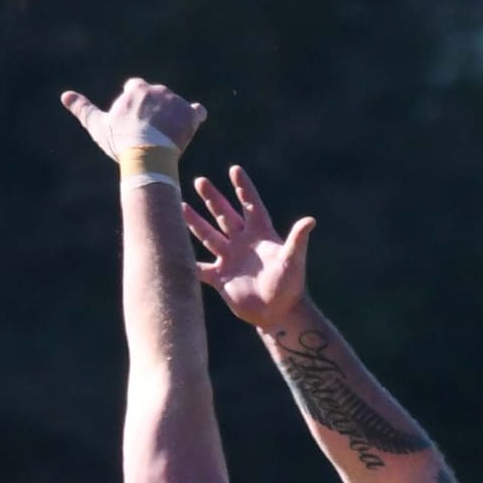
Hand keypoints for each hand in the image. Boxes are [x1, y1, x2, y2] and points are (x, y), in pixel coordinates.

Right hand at [61, 76, 205, 162]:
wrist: (146, 155)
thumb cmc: (121, 141)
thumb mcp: (98, 125)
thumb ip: (83, 108)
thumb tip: (64, 95)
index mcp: (136, 88)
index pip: (136, 89)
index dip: (134, 105)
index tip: (133, 121)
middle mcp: (157, 89)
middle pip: (157, 97)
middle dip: (153, 110)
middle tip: (149, 133)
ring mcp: (175, 101)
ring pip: (175, 105)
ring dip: (172, 116)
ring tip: (165, 137)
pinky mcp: (190, 115)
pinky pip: (197, 112)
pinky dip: (195, 117)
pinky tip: (191, 126)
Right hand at [181, 165, 315, 329]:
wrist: (277, 313)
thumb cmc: (289, 286)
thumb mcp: (292, 260)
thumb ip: (297, 239)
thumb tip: (310, 220)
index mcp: (260, 234)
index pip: (250, 205)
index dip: (243, 188)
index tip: (234, 169)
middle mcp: (243, 243)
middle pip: (224, 215)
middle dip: (212, 198)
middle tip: (199, 181)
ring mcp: (230, 260)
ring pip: (208, 236)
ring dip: (194, 222)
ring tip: (180, 206)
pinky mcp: (220, 279)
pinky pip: (200, 268)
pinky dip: (187, 261)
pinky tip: (172, 251)